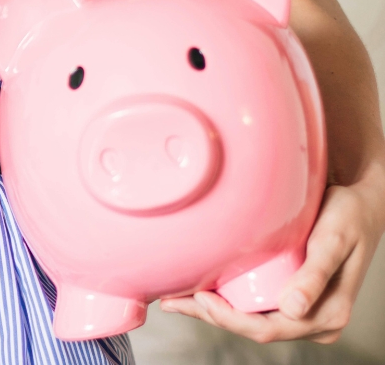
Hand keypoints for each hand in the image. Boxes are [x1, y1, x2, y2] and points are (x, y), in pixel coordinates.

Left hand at [160, 178, 384, 343]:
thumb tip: (294, 309)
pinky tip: (197, 290)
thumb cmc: (349, 217)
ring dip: (211, 310)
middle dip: (210, 316)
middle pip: (252, 327)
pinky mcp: (289, 296)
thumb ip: (315, 275)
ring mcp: (301, 310)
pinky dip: (224, 300)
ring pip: (248, 318)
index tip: (199, 300)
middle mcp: (313, 320)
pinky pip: (252, 305)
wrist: (362, 204)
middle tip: (170, 301)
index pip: (267, 329)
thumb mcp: (333, 241)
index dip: (229, 319)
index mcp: (326, 315)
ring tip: (173, 298)